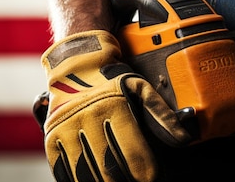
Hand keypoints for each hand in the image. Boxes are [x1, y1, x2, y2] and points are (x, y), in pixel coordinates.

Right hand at [41, 30, 191, 181]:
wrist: (74, 64)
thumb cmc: (110, 77)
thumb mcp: (139, 87)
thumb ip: (161, 114)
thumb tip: (183, 139)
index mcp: (112, 107)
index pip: (133, 153)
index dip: (145, 172)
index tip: (150, 176)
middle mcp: (87, 118)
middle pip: (111, 169)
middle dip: (126, 179)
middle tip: (135, 179)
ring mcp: (66, 129)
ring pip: (87, 173)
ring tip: (116, 180)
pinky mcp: (52, 137)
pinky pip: (63, 169)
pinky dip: (77, 180)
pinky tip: (92, 178)